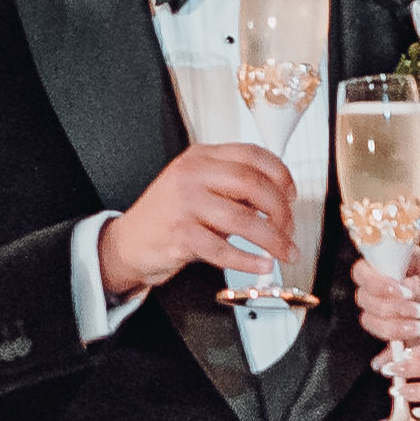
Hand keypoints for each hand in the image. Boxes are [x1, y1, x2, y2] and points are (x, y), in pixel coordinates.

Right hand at [101, 140, 303, 301]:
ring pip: (243, 220)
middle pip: (253, 185)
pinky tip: (261, 265)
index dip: (281, 175)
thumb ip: (232, 189)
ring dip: (272, 240)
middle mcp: (192, 175)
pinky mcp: (179, 235)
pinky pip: (223, 250)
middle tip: (290, 230)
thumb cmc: (167, 217)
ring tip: (284, 252)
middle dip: (281, 211)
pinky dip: (248, 260)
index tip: (292, 195)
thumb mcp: (198, 189)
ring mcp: (184, 204)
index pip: (252, 155)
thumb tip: (277, 201)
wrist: (127, 244)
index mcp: (201, 157)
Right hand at [356, 250, 419, 347]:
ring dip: (393, 327)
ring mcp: (394, 313)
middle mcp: (393, 288)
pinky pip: (381, 345)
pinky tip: (399, 353)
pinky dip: (387, 352)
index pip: (367, 267)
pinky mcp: (399, 336)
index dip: (377, 279)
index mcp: (403, 265)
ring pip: (370, 321)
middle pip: (363, 296)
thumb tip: (402, 301)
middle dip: (389, 307)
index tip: (404, 290)